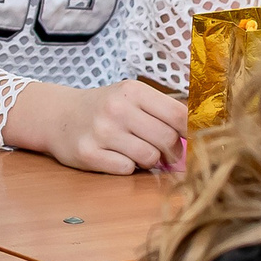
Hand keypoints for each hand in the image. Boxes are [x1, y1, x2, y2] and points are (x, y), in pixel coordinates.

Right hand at [14, 78, 188, 173]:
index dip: (193, 131)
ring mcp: (101, 132)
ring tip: (138, 152)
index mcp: (132, 91)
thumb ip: (163, 111)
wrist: (57, 116)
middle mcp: (116, 109)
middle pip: (167, 139)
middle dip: (172, 152)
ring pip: (149, 157)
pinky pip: (127, 169)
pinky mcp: (88, 153)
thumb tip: (204, 132)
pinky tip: (117, 156)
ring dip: (150, 160)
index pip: (179, 114)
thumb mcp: (130, 97)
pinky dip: (128, 167)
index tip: (195, 140)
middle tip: (166, 153)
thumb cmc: (103, 108)